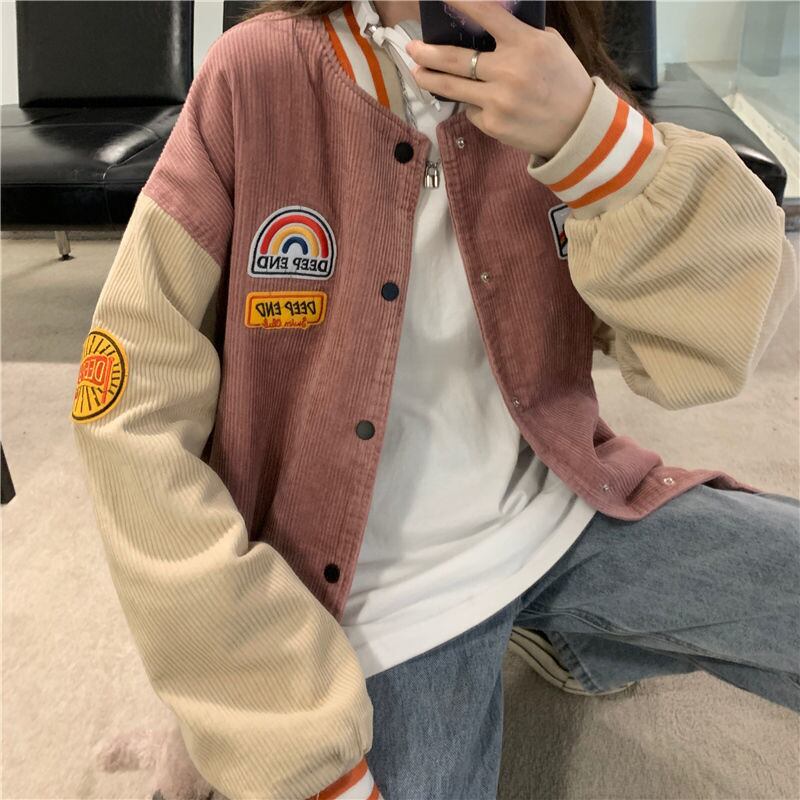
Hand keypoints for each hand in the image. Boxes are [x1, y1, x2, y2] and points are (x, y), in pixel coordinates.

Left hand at [404, 0, 593, 158]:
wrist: (577, 127)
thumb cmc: (564, 81)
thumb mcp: (549, 46)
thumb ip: (520, 34)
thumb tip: (487, 25)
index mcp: (525, 43)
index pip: (485, 13)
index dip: (459, 1)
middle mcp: (508, 70)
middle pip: (455, 59)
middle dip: (428, 52)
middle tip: (411, 47)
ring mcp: (498, 100)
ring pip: (453, 88)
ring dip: (430, 78)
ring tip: (418, 72)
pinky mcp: (493, 124)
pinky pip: (471, 109)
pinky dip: (473, 104)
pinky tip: (481, 103)